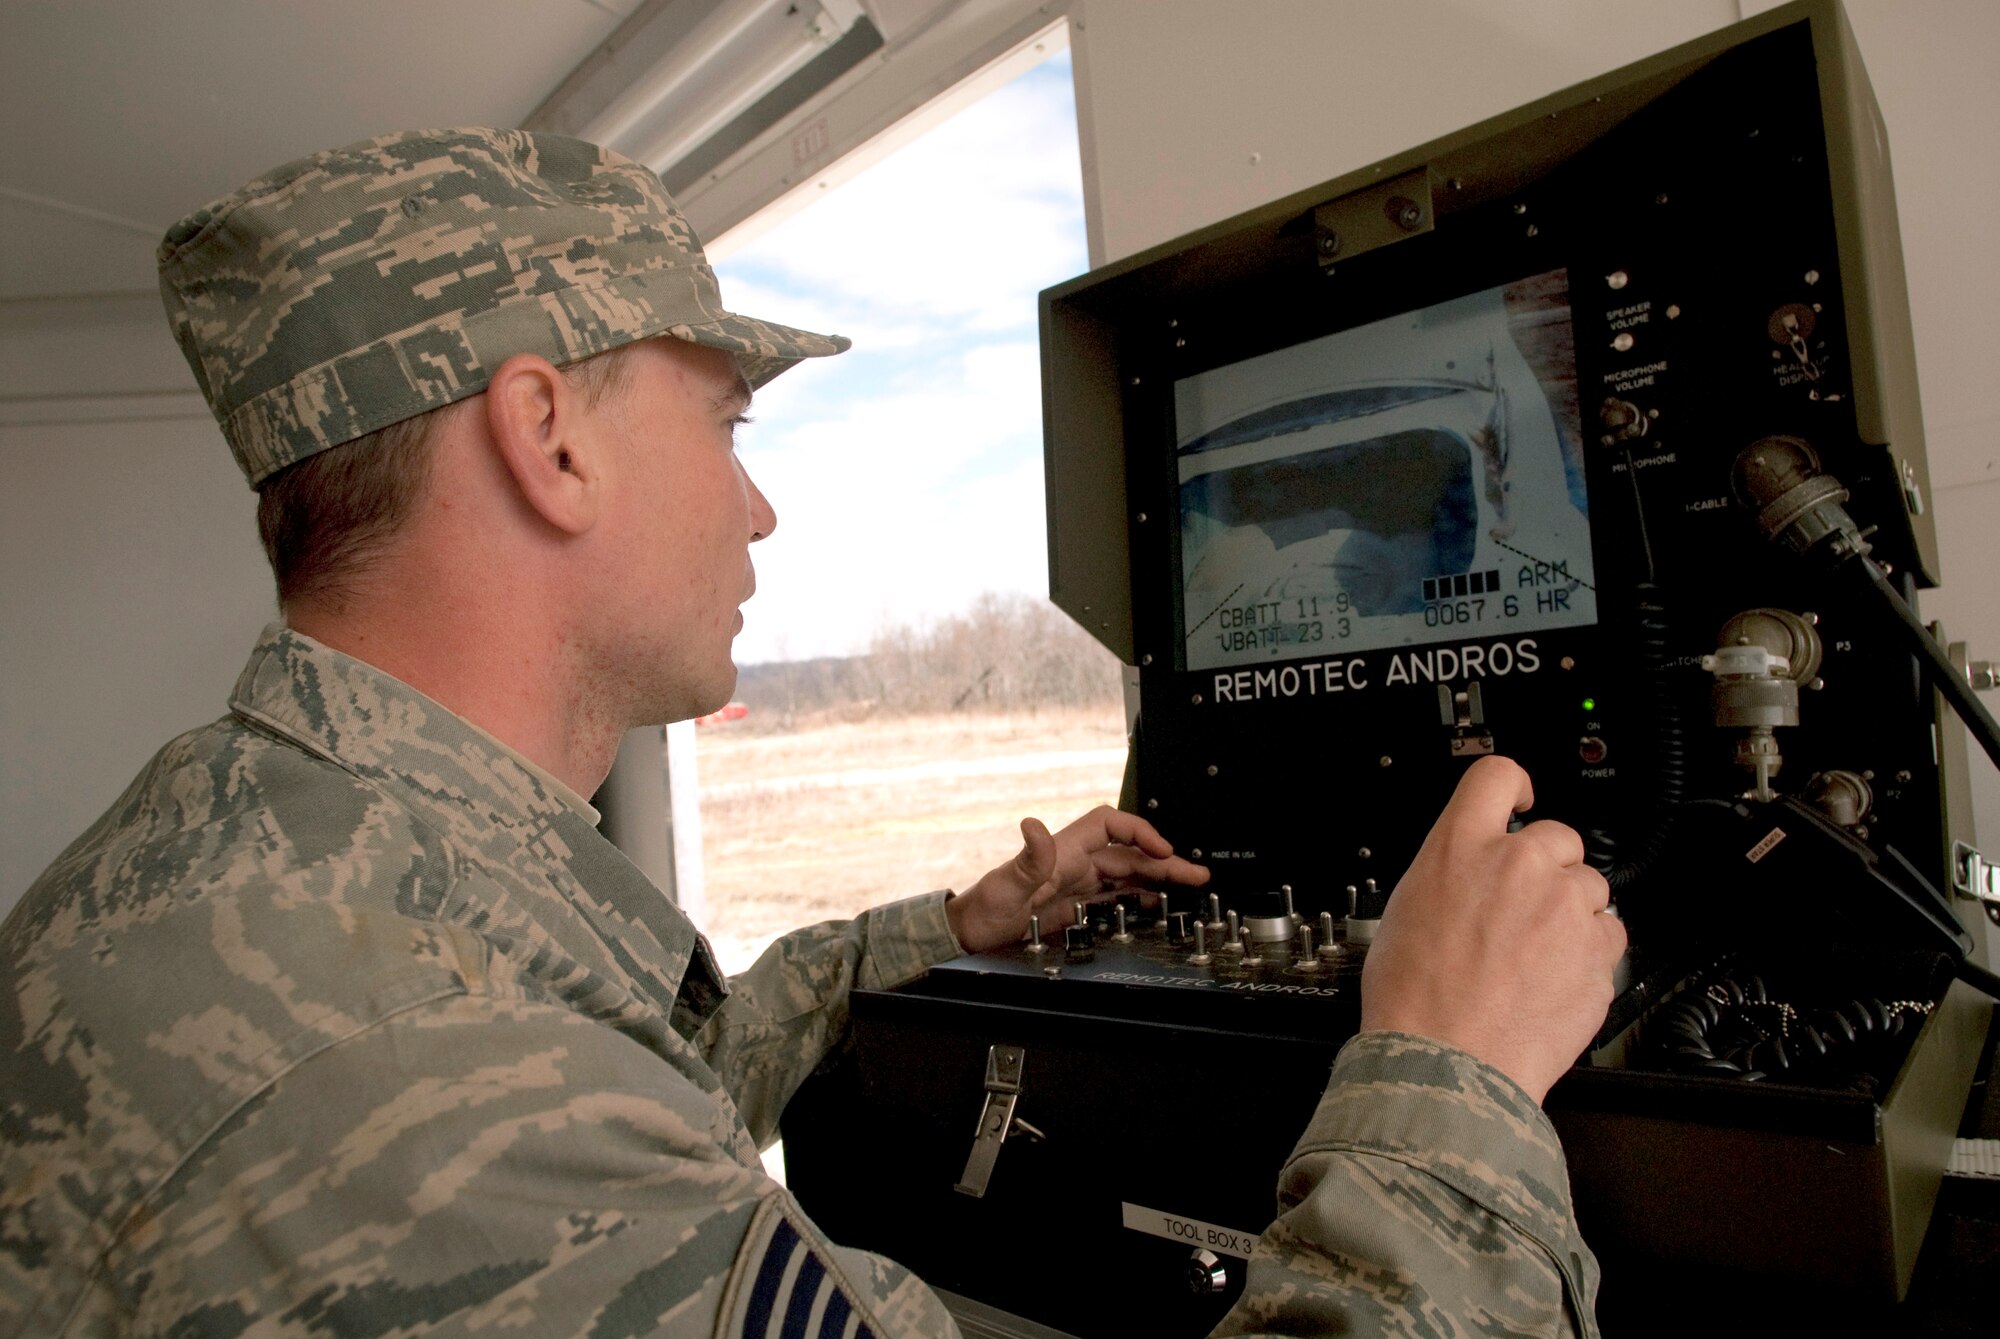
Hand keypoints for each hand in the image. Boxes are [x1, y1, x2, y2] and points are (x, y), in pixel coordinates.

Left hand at [947, 806, 1210, 953]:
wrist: (974, 935)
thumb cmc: (986, 907)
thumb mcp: (1006, 885)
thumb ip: (1027, 859)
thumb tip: (1033, 825)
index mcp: (1065, 851)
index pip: (1110, 824)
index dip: (1139, 832)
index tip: (1162, 849)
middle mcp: (1076, 863)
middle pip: (1129, 854)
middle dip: (1165, 861)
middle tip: (1197, 875)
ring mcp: (1080, 885)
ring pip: (1129, 875)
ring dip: (1160, 879)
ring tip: (1192, 888)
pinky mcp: (1079, 907)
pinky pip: (1118, 898)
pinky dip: (1142, 899)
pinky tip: (1160, 906)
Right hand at [1359, 755, 1625, 1103]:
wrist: (1448, 1060)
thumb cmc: (1415, 998)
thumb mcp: (1405, 911)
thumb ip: (1449, 876)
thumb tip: (1468, 878)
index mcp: (1460, 848)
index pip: (1497, 776)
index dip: (1515, 784)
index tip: (1523, 800)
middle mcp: (1519, 864)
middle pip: (1559, 836)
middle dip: (1548, 867)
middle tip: (1525, 909)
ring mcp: (1564, 905)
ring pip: (1590, 887)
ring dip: (1572, 911)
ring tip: (1538, 955)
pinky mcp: (1597, 950)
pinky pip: (1610, 935)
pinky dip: (1591, 952)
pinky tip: (1556, 978)